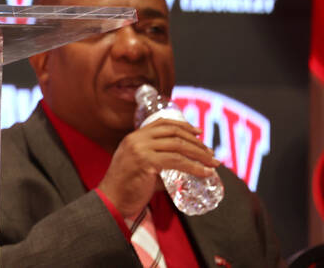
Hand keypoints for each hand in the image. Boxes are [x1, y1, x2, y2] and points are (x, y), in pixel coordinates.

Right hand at [97, 118, 218, 218]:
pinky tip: (204, 172)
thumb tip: (184, 166)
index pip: (162, 123)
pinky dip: (194, 167)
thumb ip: (159, 162)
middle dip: (196, 142)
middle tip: (210, 153)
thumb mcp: (142, 166)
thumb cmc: (127, 187)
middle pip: (173, 132)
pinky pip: (176, 161)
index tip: (198, 132)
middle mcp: (136, 139)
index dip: (183, 125)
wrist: (111, 200)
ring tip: (212, 163)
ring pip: (177, 145)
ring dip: (199, 154)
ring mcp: (140, 149)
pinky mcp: (146, 161)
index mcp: (134, 137)